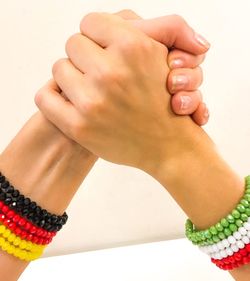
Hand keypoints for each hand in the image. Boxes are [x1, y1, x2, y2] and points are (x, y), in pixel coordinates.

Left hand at [35, 13, 205, 173]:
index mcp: (133, 48)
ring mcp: (93, 102)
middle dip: (86, 56)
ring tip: (91, 89)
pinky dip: (53, 96)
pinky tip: (71, 101)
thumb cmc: (165, 101)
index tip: (105, 50)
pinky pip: (44, 97)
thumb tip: (120, 18)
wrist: (167, 145)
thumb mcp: (168, 57)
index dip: (98, 37)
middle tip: (100, 72)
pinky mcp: (79, 127)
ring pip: (59, 68)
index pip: (91, 23)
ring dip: (72, 77)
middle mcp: (111, 73)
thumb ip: (157, 26)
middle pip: (73, 44)